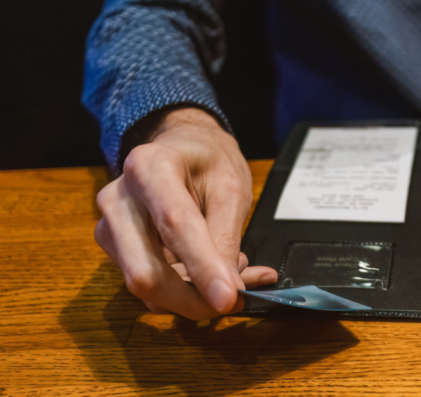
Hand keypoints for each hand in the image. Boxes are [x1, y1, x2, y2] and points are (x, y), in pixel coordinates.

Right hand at [94, 107, 277, 319]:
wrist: (182, 148)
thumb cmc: (207, 162)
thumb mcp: (231, 189)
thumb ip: (227, 238)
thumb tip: (228, 290)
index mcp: (149, 167)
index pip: (175, 225)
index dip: (203, 267)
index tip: (228, 299)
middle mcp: (118, 198)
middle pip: (145, 272)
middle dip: (193, 299)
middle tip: (236, 299)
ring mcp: (109, 226)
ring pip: (145, 286)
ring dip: (193, 294)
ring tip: (229, 267)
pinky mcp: (113, 248)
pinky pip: (148, 285)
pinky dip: (185, 291)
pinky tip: (210, 271)